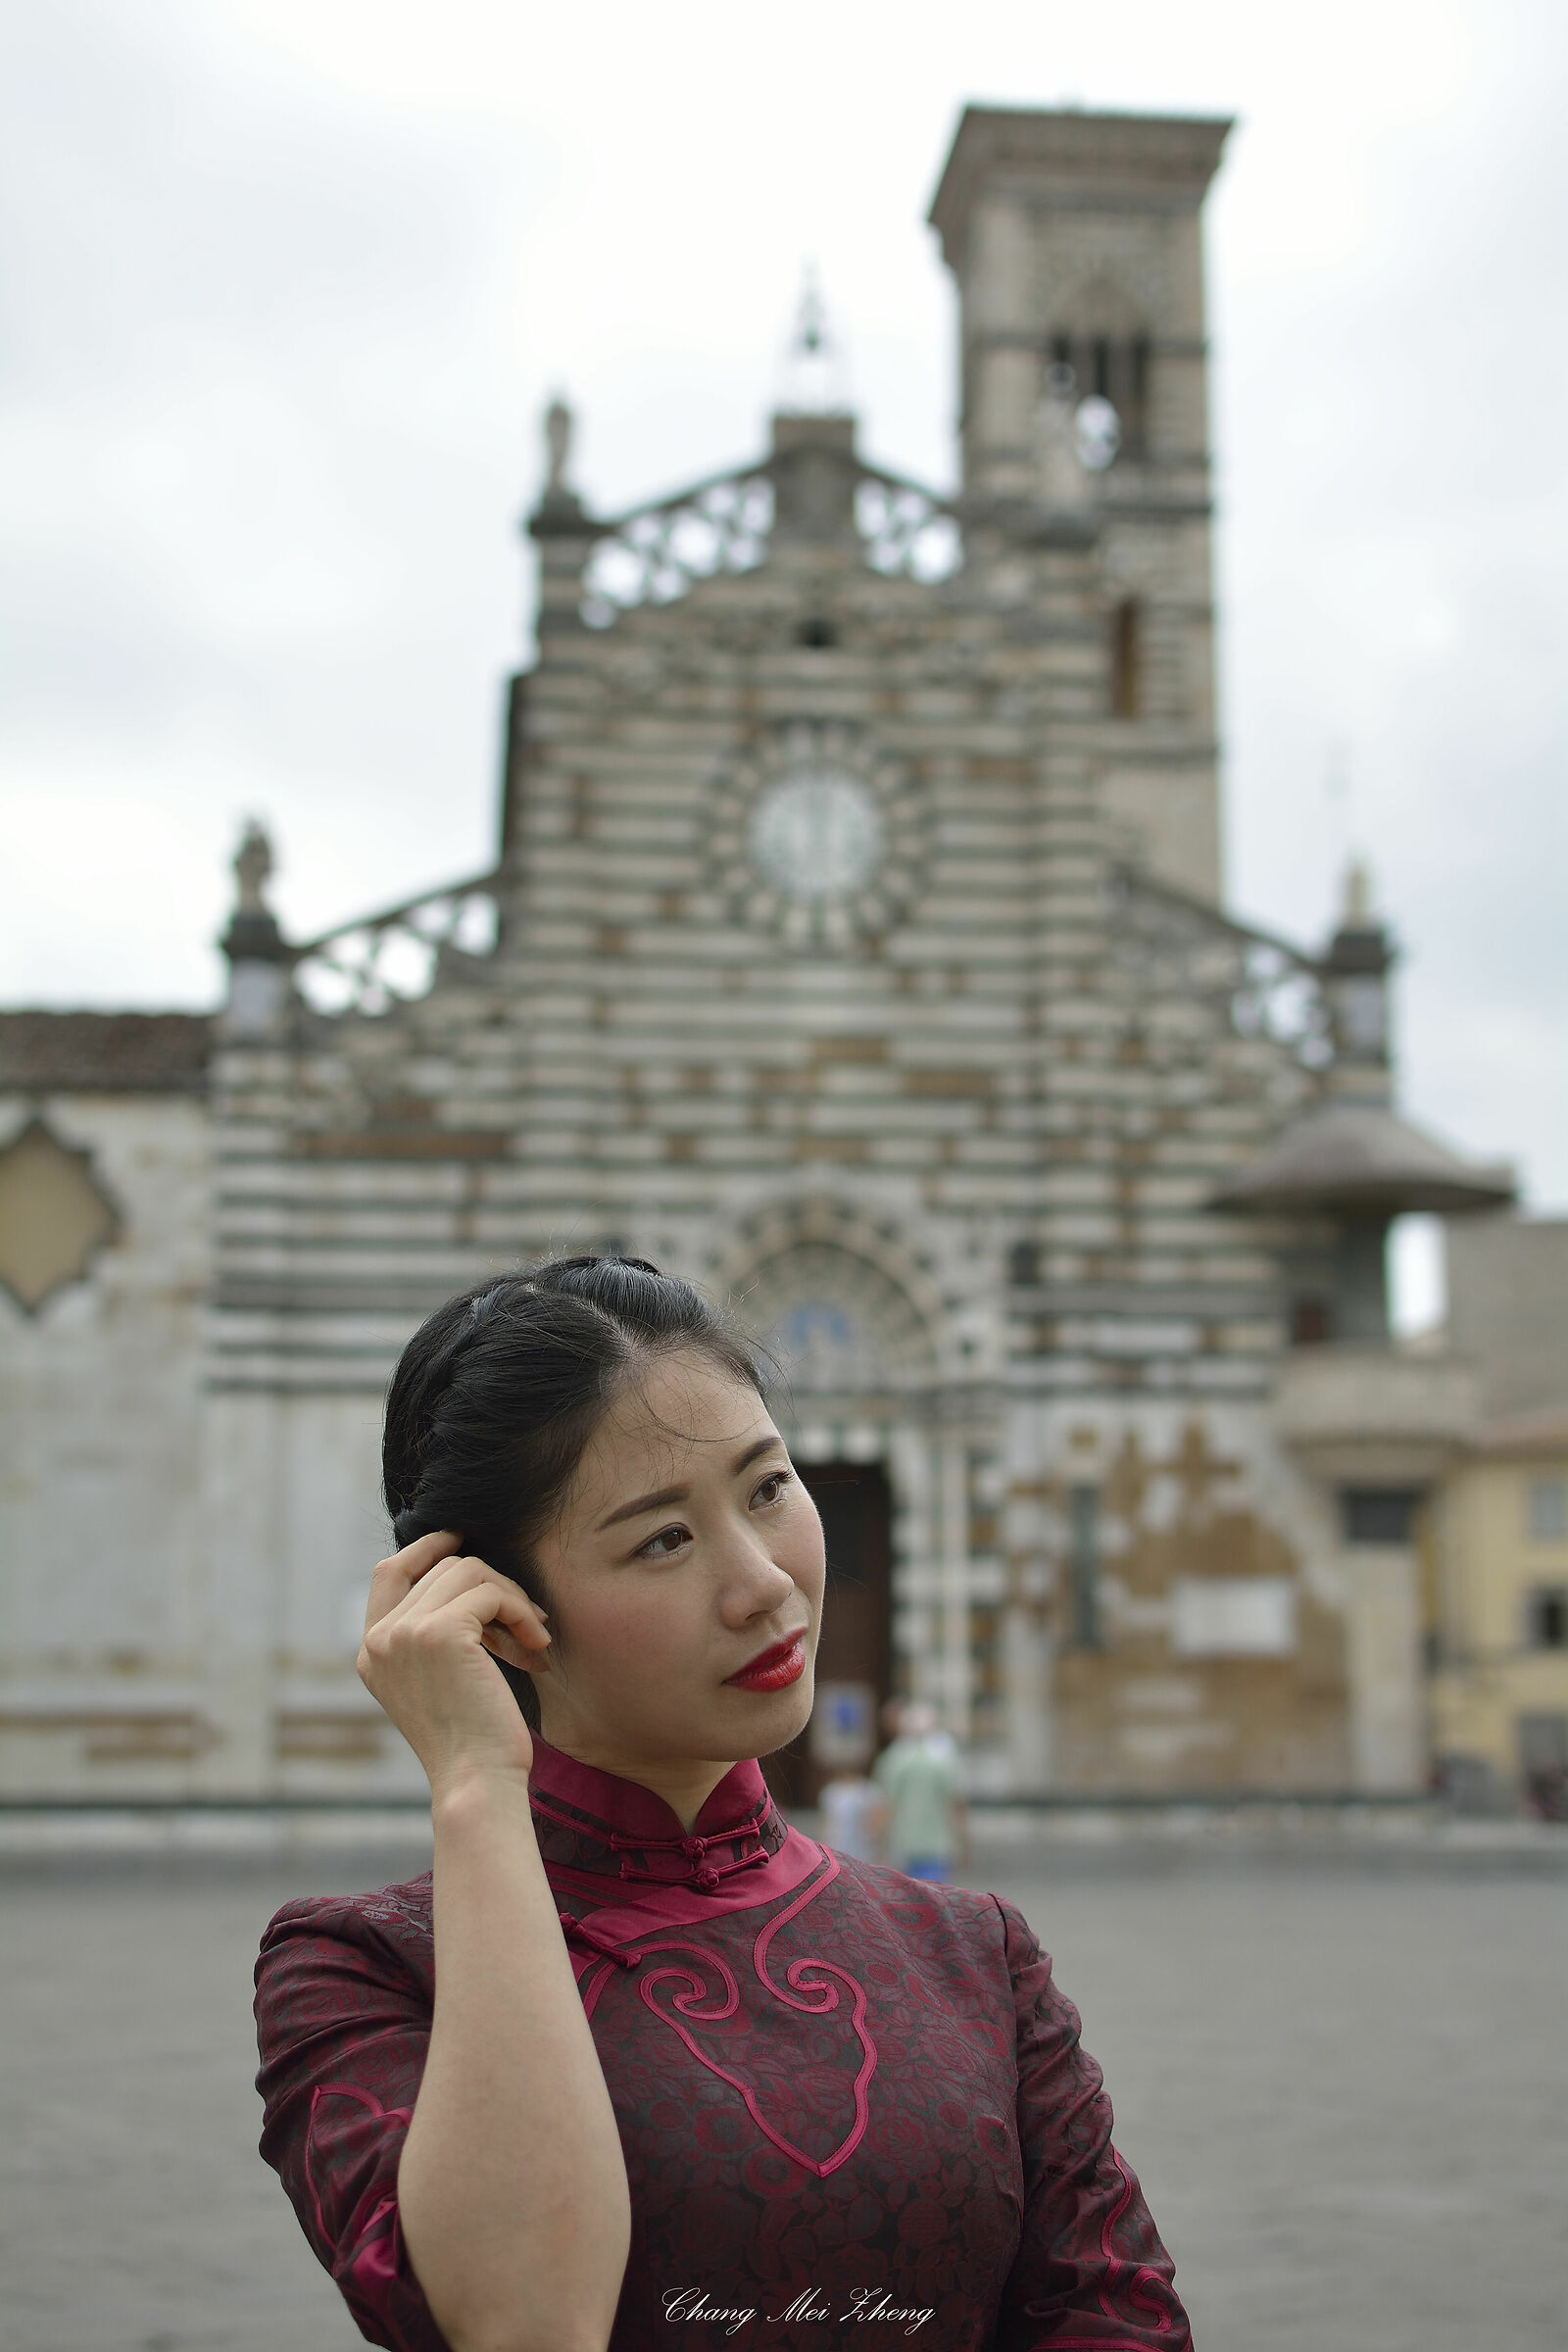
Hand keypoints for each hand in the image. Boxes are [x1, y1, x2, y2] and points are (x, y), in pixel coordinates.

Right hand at [357, 1532, 550, 1796]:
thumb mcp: (437, 1681)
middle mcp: (379, 1639)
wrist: (477, 1780)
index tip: (463, 1538)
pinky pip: (490, 1591)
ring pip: (469, 1571)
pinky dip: (520, 1611)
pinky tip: (535, 1645)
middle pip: (442, 1567)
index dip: (427, 1546)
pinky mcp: (439, 1632)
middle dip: (493, 1586)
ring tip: (533, 1636)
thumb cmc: (472, 1738)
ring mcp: (404, 1633)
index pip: (389, 1571)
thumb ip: (433, 1633)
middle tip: (526, 1622)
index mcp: (372, 1652)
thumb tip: (467, 1572)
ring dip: (512, 1598)